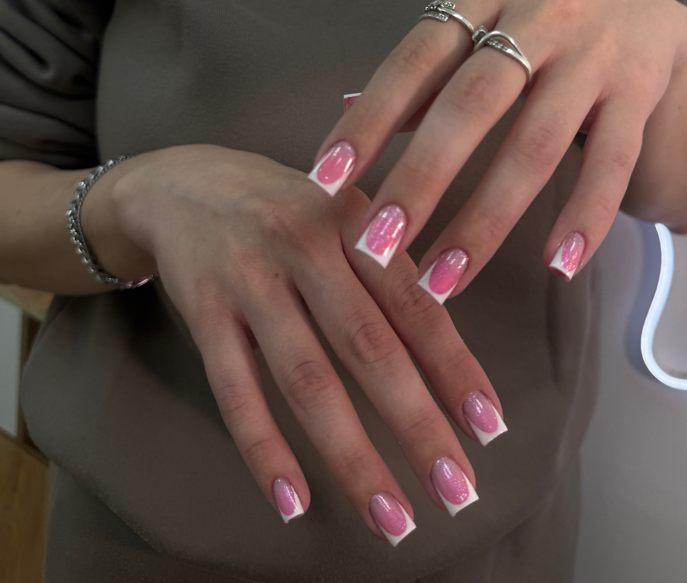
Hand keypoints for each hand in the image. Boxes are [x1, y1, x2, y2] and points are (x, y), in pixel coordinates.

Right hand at [81, 145, 502, 541]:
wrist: (182, 182)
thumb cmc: (283, 207)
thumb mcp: (340, 214)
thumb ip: (387, 269)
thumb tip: (446, 352)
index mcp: (353, 223)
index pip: (414, 303)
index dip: (454, 366)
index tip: (490, 427)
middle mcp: (306, 247)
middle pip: (368, 347)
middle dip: (417, 424)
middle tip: (457, 493)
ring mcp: (251, 280)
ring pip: (307, 379)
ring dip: (352, 455)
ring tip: (392, 519)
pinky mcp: (203, 310)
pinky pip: (236, 390)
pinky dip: (265, 448)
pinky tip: (295, 502)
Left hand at [310, 0, 686, 294]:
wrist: (644, 2)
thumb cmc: (540, 23)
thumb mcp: (484, 22)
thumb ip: (427, 70)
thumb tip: (344, 108)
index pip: (415, 60)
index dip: (369, 121)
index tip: (325, 181)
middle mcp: (541, 14)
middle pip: (471, 105)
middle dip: (420, 180)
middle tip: (376, 247)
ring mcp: (596, 53)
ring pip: (537, 145)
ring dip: (487, 220)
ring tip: (444, 281)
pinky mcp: (642, 90)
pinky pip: (612, 162)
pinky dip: (585, 216)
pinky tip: (557, 267)